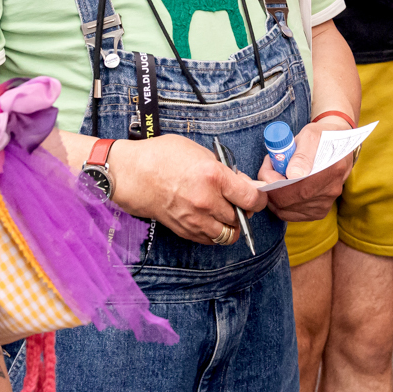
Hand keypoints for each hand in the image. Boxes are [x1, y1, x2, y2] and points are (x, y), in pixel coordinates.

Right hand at [107, 133, 265, 242]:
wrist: (132, 174)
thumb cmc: (162, 156)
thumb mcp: (199, 152)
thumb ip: (223, 169)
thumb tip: (241, 183)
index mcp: (213, 177)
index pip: (251, 198)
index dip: (260, 197)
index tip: (258, 195)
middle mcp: (207, 201)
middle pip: (241, 217)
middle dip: (245, 209)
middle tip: (239, 200)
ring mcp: (195, 219)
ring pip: (227, 234)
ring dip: (231, 225)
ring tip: (226, 213)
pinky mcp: (184, 230)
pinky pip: (210, 240)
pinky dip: (215, 232)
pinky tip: (211, 219)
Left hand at [256, 113, 354, 222]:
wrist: (338, 144)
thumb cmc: (321, 137)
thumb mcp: (310, 136)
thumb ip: (301, 155)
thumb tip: (292, 175)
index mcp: (331, 170)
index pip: (297, 188)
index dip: (274, 182)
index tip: (268, 168)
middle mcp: (330, 191)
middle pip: (288, 202)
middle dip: (270, 187)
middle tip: (268, 171)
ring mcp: (325, 204)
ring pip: (286, 210)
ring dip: (274, 195)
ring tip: (276, 176)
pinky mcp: (319, 211)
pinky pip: (292, 214)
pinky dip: (280, 204)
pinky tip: (282, 188)